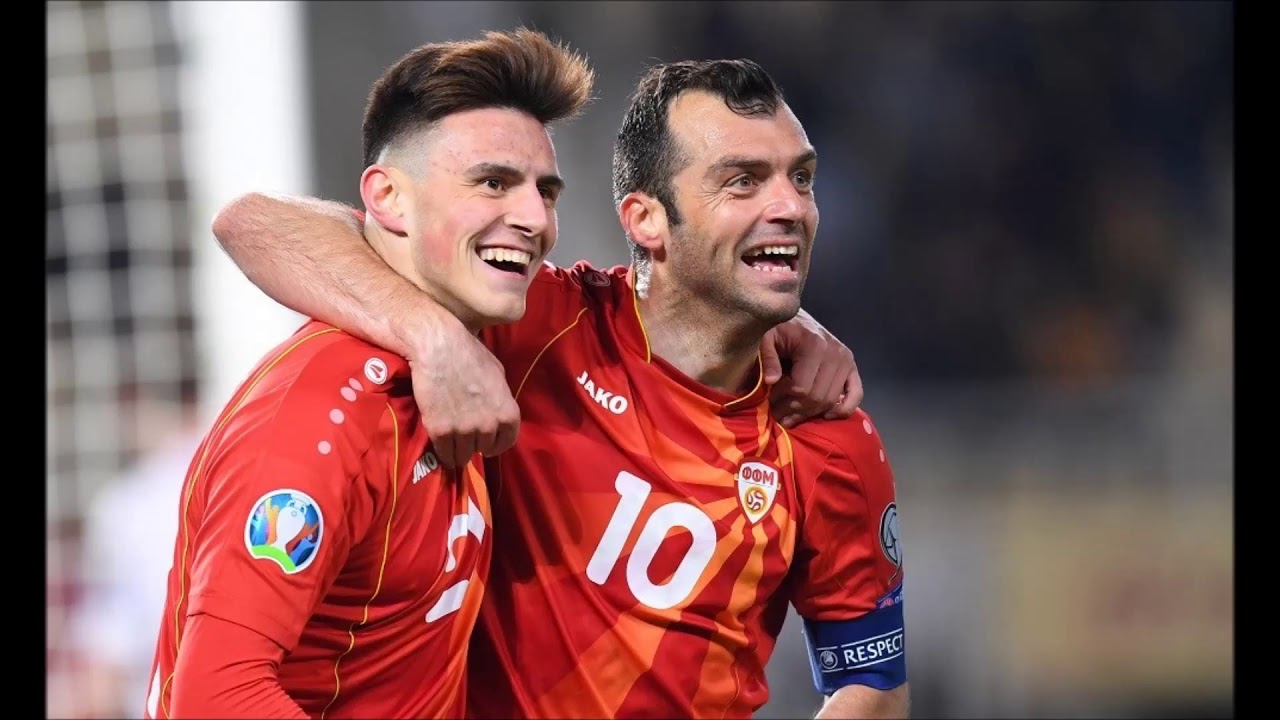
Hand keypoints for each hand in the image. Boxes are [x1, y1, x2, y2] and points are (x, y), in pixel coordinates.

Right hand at [408, 321, 519, 468]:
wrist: (438, 347)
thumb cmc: (469, 353)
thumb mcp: (497, 373)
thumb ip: (499, 398)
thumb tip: (495, 411)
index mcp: (507, 411)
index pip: (507, 441)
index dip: (496, 444)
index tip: (487, 444)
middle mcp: (489, 425)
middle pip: (484, 448)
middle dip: (475, 442)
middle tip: (465, 434)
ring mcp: (465, 430)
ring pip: (464, 455)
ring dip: (459, 450)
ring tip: (452, 441)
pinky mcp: (441, 431)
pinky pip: (445, 454)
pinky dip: (444, 453)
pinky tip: (442, 447)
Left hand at [760, 309, 862, 427]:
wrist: (796, 319)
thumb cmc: (779, 329)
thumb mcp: (766, 338)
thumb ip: (768, 358)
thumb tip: (771, 381)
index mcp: (814, 345)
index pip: (802, 387)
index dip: (784, 399)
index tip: (770, 400)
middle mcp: (835, 353)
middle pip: (817, 397)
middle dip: (795, 410)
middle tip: (779, 414)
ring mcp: (846, 360)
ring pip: (830, 400)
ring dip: (811, 413)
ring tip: (792, 416)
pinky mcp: (851, 366)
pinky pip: (855, 394)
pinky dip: (844, 409)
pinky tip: (827, 415)